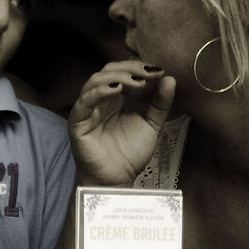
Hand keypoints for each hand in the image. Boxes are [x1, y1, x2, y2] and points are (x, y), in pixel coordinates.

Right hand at [68, 59, 176, 186]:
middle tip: (150, 73)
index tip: (160, 70)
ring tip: (138, 82)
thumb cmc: (130, 155)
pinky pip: (85, 100)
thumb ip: (160, 104)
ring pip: (96, 80)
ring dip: (118, 76)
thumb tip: (170, 79)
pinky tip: (117, 90)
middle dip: (131, 68)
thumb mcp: (151, 125)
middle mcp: (100, 100)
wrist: (117, 181)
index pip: (124, 72)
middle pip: (110, 71)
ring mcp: (88, 109)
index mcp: (116, 98)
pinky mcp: (78, 121)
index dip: (140, 67)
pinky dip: (100, 91)